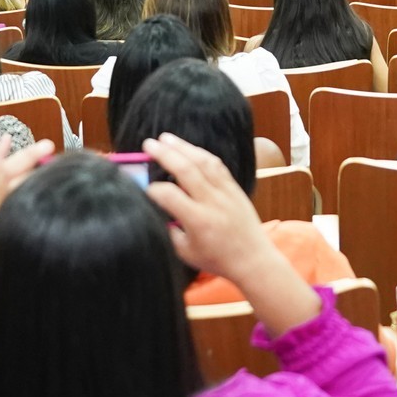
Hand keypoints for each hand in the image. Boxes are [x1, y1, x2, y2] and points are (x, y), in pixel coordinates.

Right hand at [143, 134, 272, 281]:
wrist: (252, 259)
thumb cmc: (217, 259)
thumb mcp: (185, 253)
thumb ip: (167, 231)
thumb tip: (154, 208)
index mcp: (198, 221)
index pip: (169, 196)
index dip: (153, 190)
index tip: (144, 189)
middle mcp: (212, 202)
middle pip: (186, 170)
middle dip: (165, 154)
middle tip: (148, 144)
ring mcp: (226, 192)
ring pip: (203, 162)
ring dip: (183, 147)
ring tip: (165, 138)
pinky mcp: (234, 188)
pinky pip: (217, 165)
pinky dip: (201, 153)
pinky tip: (188, 148)